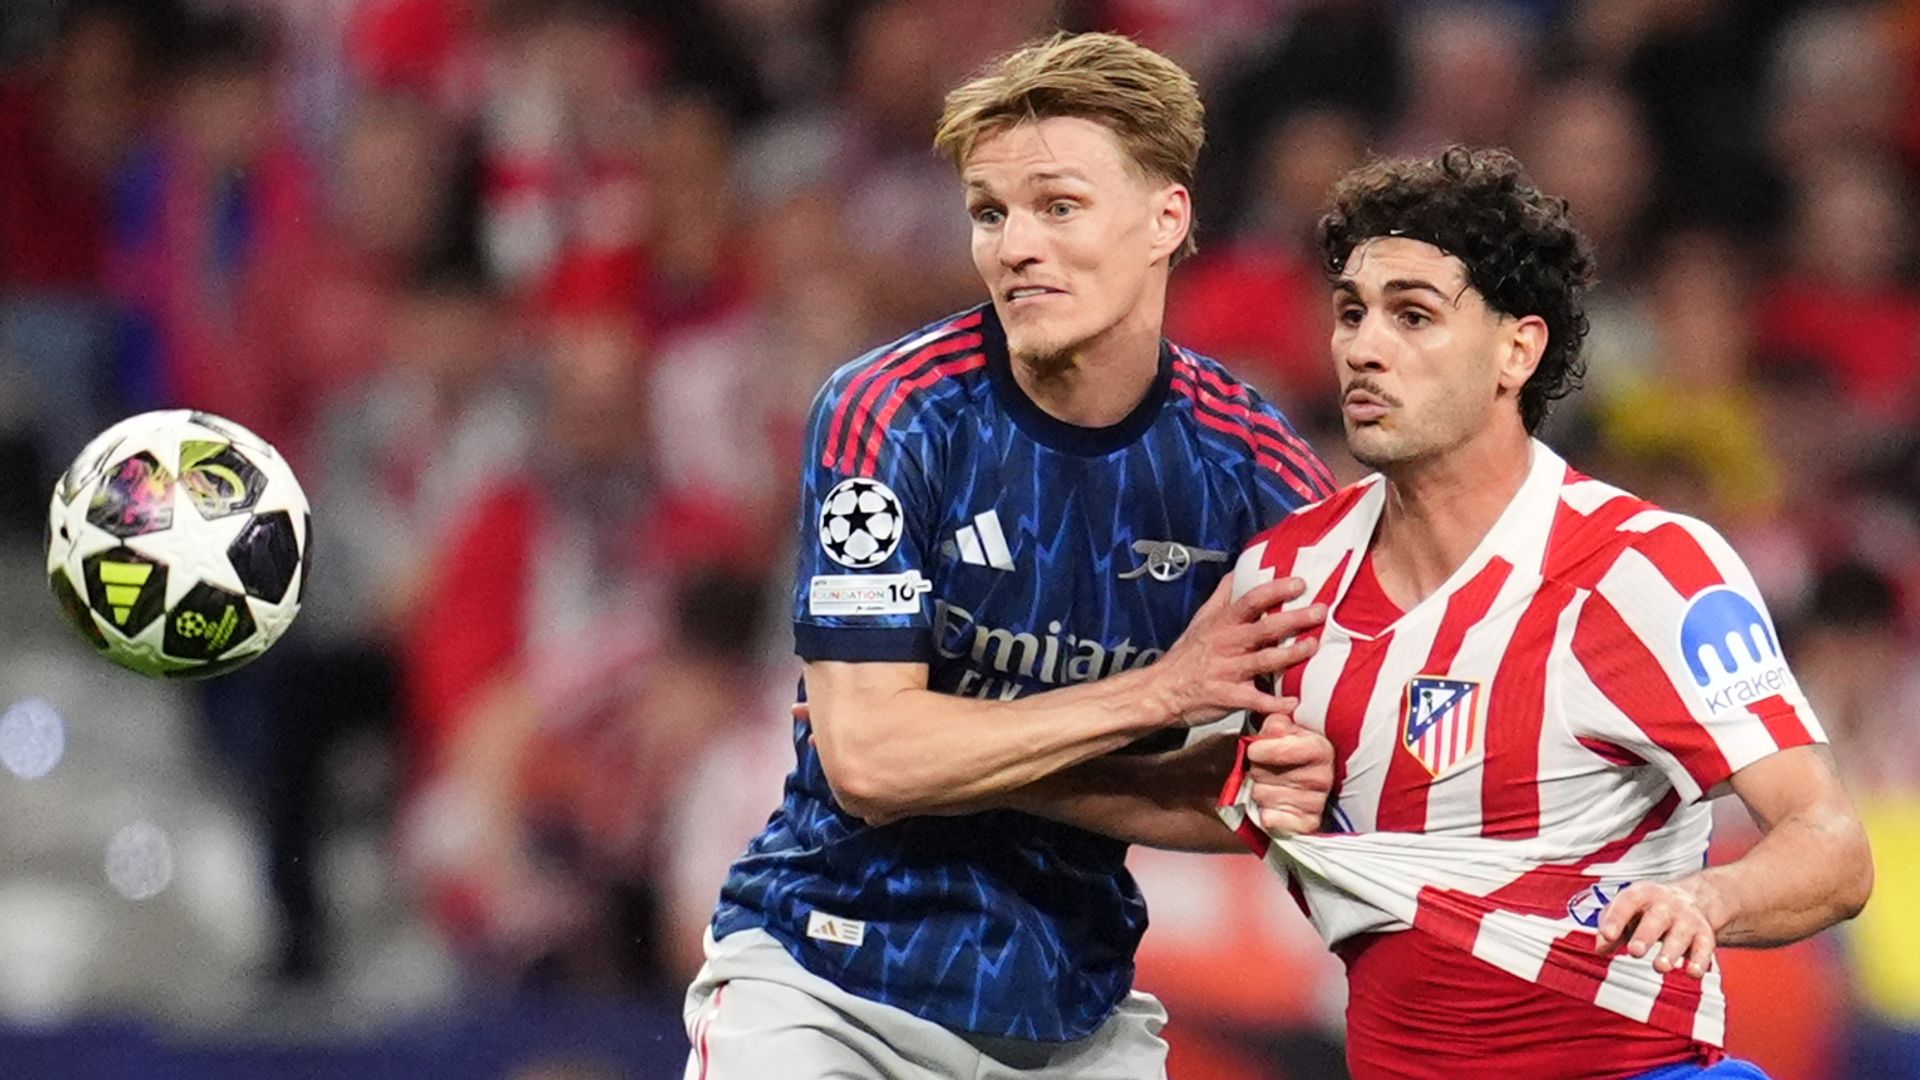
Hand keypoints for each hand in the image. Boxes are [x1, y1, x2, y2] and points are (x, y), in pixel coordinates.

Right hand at [1149, 575, 1325, 727]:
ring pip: (1264, 661)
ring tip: (1312, 648)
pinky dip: (1274, 703)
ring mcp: (1228, 670)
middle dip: (1294, 619)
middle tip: (1320, 612)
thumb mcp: (1201, 619)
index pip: (1251, 600)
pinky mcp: (1228, 697)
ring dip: (1290, 655)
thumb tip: (1238, 571)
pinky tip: (1294, 702)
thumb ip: (1222, 596)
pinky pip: (1255, 700)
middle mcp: (1228, 644)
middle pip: (1265, 628)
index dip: (1276, 590)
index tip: (1300, 584)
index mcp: (1223, 623)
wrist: (1162, 690)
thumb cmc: (1187, 654)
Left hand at [1244, 712, 1333, 836]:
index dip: (1261, 750)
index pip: (1282, 750)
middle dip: (1257, 769)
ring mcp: (1316, 802)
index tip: (1254, 750)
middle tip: (1266, 768)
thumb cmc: (1289, 751)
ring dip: (1258, 790)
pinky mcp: (1307, 824)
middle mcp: (1323, 776)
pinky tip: (1271, 805)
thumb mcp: (1282, 729)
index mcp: (1320, 748)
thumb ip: (1276, 722)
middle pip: (1264, 774)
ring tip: (1270, 784)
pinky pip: (1273, 819)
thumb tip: (1274, 727)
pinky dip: (1266, 813)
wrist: (1298, 780)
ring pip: (1262, 795)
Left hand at [1594, 878, 1725, 978]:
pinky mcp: (1704, 935)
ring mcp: (1687, 919)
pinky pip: (1704, 948)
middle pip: (1656, 919)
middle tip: (1635, 952)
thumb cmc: (1647, 910)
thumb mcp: (1626, 912)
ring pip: (1680, 935)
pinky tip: (1692, 973)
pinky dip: (1700, 961)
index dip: (1616, 919)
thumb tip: (1600, 948)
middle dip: (1645, 936)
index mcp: (1642, 894)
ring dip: (1671, 952)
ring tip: (1660, 967)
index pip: (1627, 902)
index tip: (1607, 935)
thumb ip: (1610, 929)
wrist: (1690, 899)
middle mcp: (1667, 904)